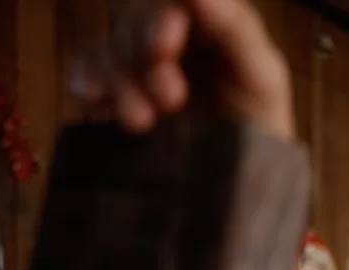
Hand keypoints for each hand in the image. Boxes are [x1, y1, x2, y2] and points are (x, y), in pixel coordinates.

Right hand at [89, 0, 294, 139]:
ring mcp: (143, 60)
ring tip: (141, 122)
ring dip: (119, 82)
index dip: (160, 21)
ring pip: (111, 49)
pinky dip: (86, 78)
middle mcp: (173, 33)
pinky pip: (89, 68)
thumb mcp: (262, 76)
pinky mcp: (121, 88)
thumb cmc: (262, 121)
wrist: (245, 175)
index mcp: (208, 19)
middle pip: (136, 25)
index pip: (172, 4)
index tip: (163, 50)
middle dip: (147, 63)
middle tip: (170, 101)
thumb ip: (235, 29)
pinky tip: (92, 96)